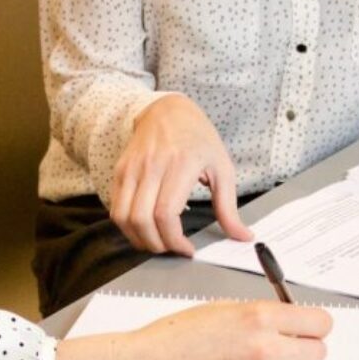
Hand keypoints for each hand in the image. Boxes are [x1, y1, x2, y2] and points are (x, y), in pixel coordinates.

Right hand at [55, 301, 332, 359]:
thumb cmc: (179, 336)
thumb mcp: (225, 309)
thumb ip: (263, 315)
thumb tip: (294, 322)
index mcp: (260, 317)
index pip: (319, 323)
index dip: (315, 325)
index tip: (309, 327)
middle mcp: (266, 349)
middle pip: (318, 352)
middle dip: (305, 347)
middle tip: (287, 347)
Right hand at [109, 94, 253, 255]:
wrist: (168, 110)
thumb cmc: (198, 139)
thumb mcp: (222, 169)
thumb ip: (229, 207)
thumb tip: (243, 236)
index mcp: (180, 165)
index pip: (166, 213)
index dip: (174, 240)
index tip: (187, 249)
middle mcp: (151, 166)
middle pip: (142, 220)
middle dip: (157, 245)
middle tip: (172, 249)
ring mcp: (131, 168)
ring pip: (123, 217)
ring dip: (139, 239)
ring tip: (158, 242)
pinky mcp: (120, 171)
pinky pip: (116, 208)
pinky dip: (128, 226)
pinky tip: (145, 229)